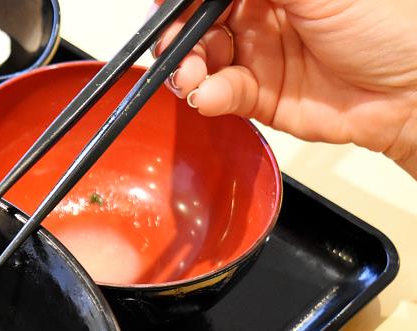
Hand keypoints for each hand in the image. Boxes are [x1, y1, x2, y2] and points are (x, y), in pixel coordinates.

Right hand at [153, 0, 416, 175]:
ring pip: (199, 59)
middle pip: (197, 21)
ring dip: (186, 67)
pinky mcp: (257, 96)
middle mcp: (260, 16)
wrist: (410, 92)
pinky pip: (217, 93)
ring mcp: (256, 57)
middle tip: (171, 45)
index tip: (164, 6)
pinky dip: (207, 94)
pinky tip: (210, 94)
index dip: (184, 1)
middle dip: (177, 34)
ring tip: (190, 76)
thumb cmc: (387, 27)